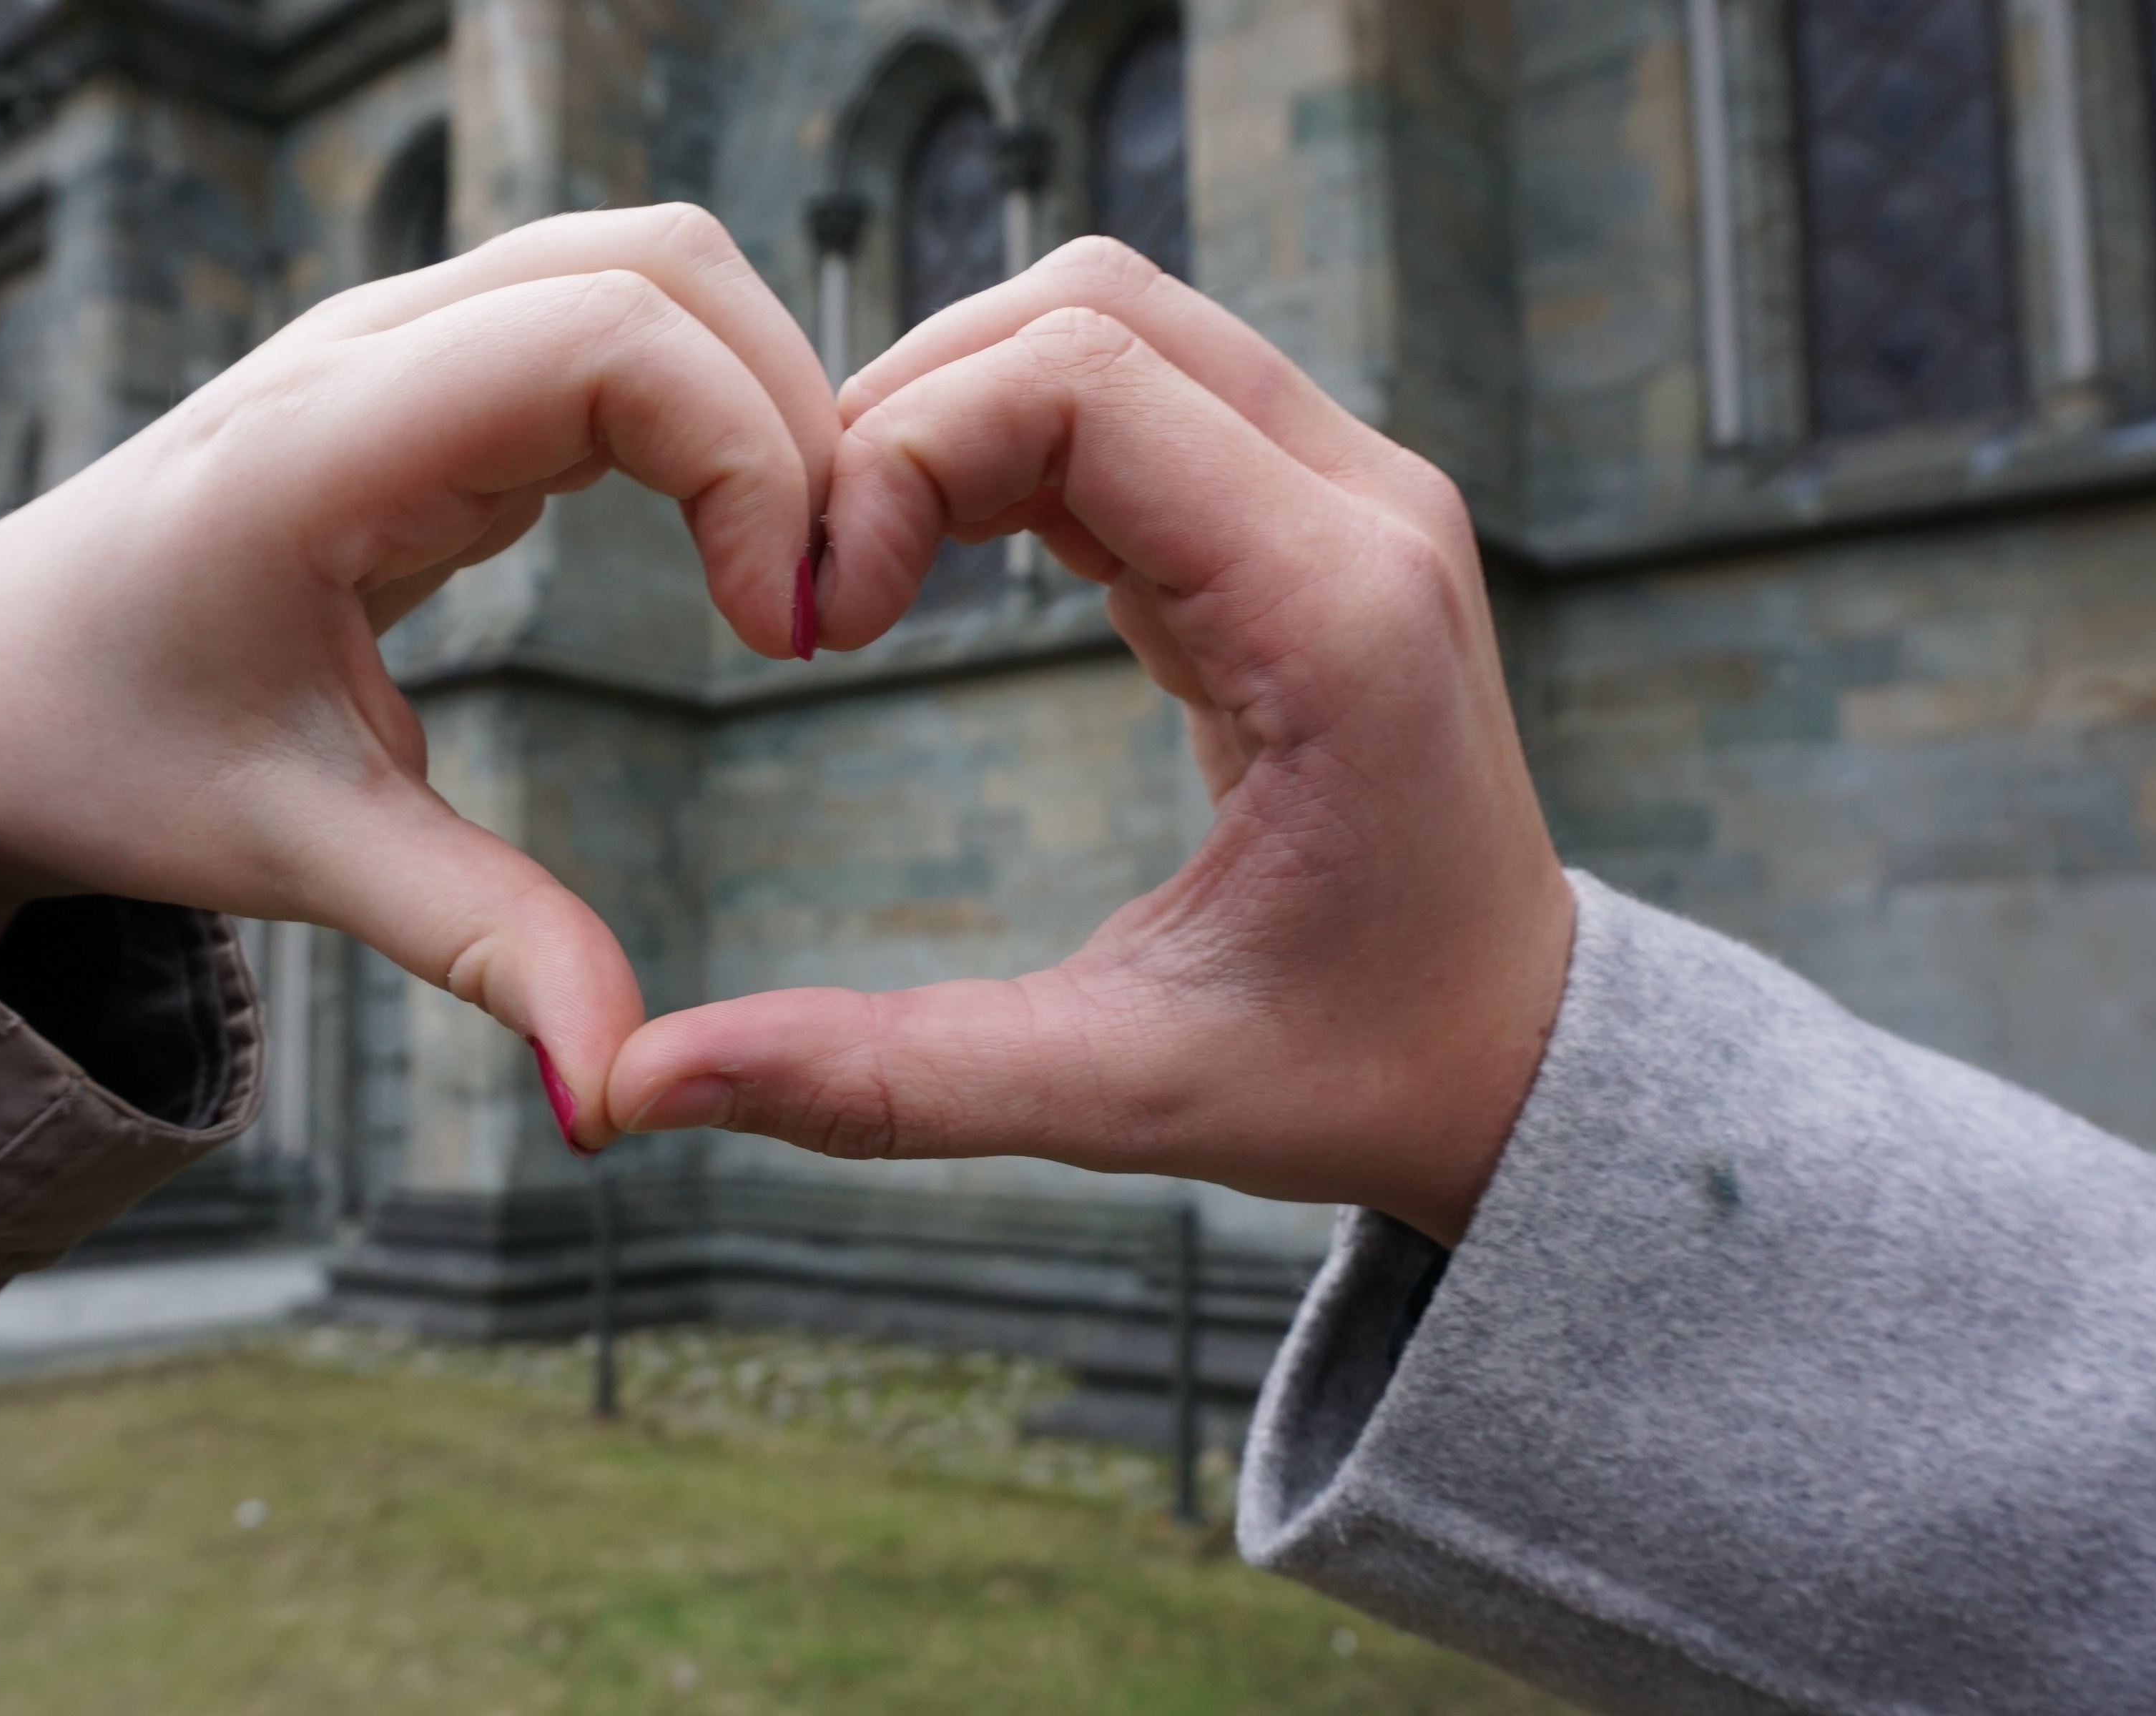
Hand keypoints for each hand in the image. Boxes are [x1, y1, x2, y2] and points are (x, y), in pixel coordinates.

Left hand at [0, 206, 837, 1150]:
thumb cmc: (105, 753)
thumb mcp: (294, 855)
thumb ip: (482, 946)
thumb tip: (622, 1091)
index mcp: (325, 442)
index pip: (611, 337)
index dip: (750, 459)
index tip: (785, 636)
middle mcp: (366, 344)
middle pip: (663, 264)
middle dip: (793, 413)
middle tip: (826, 605)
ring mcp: (396, 335)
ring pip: (650, 267)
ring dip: (759, 396)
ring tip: (792, 576)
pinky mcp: (426, 364)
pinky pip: (612, 314)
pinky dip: (705, 401)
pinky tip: (724, 546)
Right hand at [602, 240, 1574, 1242]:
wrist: (1516, 1058)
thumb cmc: (1351, 1074)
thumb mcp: (1118, 1093)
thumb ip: (883, 1079)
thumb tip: (639, 1087)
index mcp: (1337, 616)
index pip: (1077, 380)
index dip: (902, 455)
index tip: (824, 623)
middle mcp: (1366, 509)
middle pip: (1089, 305)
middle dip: (911, 407)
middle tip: (819, 581)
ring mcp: (1354, 492)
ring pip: (1115, 320)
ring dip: (961, 408)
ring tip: (868, 566)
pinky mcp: (1317, 508)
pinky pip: (1146, 387)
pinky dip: (1021, 437)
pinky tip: (945, 559)